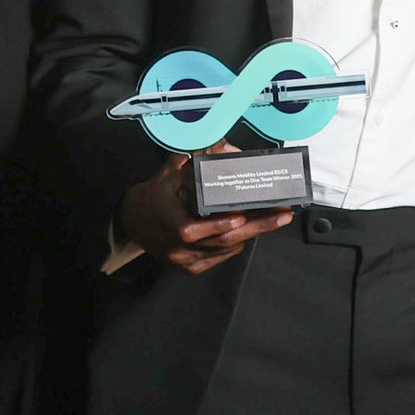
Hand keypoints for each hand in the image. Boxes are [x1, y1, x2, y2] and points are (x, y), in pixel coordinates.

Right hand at [116, 144, 292, 273]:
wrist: (133, 220)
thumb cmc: (155, 195)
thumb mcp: (170, 172)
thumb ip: (195, 158)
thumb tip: (223, 146)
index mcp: (173, 223)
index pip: (201, 227)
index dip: (223, 223)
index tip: (245, 214)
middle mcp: (180, 246)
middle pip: (224, 240)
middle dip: (257, 227)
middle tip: (281, 216)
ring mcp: (186, 260)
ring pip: (225, 249)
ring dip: (250, 235)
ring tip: (272, 220)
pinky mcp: (190, 268)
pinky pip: (219, 258)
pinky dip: (234, 245)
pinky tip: (247, 232)